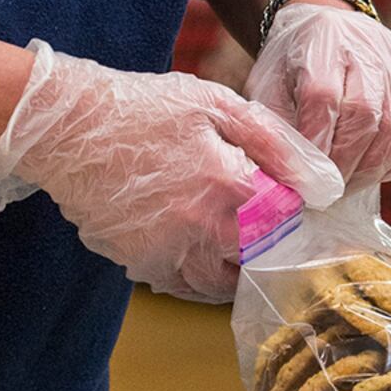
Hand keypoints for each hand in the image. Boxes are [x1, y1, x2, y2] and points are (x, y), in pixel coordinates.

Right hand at [0, 41, 343, 301]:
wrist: (67, 127)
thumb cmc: (143, 107)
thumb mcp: (216, 104)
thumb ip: (276, 142)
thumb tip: (324, 182)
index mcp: (232, 187)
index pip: (288, 221)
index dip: (289, 209)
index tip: (280, 197)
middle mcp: (205, 230)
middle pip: (260, 261)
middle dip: (266, 244)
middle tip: (252, 218)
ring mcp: (170, 253)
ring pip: (223, 284)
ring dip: (233, 266)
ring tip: (222, 233)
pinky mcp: (140, 264)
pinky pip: (183, 286)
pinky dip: (195, 273)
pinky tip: (188, 240)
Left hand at [243, 1, 390, 185]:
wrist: (330, 31)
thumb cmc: (293, 65)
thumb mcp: (268, 84)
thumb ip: (274, 125)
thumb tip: (291, 178)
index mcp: (324, 40)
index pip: (323, 95)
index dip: (315, 142)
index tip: (304, 174)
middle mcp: (370, 47)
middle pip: (365, 114)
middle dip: (343, 162)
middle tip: (326, 190)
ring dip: (369, 170)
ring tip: (346, 185)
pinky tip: (369, 170)